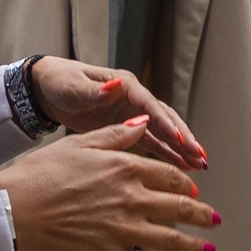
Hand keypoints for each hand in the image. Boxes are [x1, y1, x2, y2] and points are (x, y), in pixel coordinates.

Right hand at [0, 119, 219, 250]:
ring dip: (195, 246)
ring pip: (172, 240)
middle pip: (180, 208)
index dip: (186, 185)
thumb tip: (144, 123)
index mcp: (125, 168)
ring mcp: (124, 230)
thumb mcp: (79, 143)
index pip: (170, 177)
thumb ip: (117, 135)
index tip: (194, 191)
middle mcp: (131, 198)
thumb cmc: (41, 174)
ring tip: (210, 249)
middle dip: (202, 216)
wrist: (14, 211)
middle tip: (215, 221)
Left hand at [27, 57, 205, 169]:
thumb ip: (95, 91)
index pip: (151, 105)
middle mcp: (134, 99)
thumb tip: (117, 87)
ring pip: (163, 132)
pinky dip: (168, 153)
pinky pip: (152, 142)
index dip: (165, 122)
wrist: (50, 89)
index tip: (179, 139)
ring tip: (199, 165)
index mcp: (125, 86)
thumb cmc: (61, 83)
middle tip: (199, 156)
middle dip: (183, 137)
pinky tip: (182, 166)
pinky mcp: (128, 127)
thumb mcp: (75, 87)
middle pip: (165, 118)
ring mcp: (133, 114)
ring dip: (181, 148)